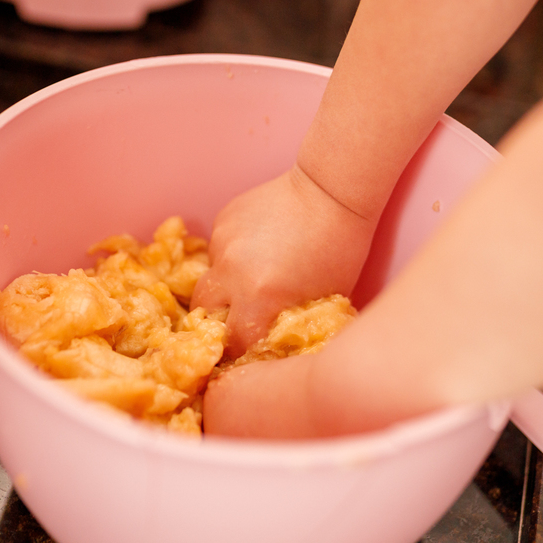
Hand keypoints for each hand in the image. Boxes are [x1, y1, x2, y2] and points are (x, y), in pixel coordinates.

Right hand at [192, 165, 376, 358]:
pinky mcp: (222, 219)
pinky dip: (233, 255)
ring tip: (255, 277)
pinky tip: (259, 248)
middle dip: (216, 319)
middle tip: (237, 320)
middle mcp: (232, 271)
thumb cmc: (340, 252)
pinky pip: (218, 248)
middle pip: (203, 311)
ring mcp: (223, 242)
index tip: (247, 350)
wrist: (332, 191)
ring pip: (210, 275)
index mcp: (259, 298)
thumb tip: (274, 348)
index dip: (240, 350)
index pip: (233, 344)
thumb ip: (291, 326)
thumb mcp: (322, 302)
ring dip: (225, 284)